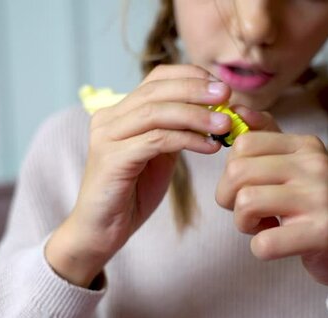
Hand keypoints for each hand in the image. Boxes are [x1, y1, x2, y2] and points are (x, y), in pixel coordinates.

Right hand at [46, 65, 232, 286]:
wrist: (100, 231)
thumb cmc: (131, 195)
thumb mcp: (158, 156)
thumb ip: (175, 132)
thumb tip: (211, 113)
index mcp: (118, 112)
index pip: (155, 78)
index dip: (190, 76)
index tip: (220, 86)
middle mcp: (108, 118)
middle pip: (156, 90)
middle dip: (196, 89)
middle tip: (227, 94)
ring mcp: (106, 137)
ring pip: (156, 112)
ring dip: (196, 115)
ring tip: (225, 123)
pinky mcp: (111, 159)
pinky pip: (156, 141)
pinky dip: (187, 140)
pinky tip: (210, 147)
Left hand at [215, 107, 327, 308]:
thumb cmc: (314, 206)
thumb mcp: (295, 166)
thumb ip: (266, 137)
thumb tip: (236, 109)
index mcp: (306, 145)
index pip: (243, 143)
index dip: (231, 171)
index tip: (247, 186)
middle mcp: (316, 165)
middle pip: (237, 171)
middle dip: (228, 198)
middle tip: (248, 212)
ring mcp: (321, 198)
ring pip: (245, 203)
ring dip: (244, 223)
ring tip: (265, 226)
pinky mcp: (323, 233)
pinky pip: (263, 243)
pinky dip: (261, 248)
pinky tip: (280, 243)